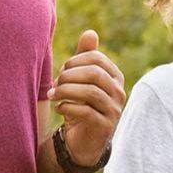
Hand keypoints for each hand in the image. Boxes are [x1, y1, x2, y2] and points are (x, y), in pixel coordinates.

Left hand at [47, 29, 123, 165]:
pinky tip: (59, 109)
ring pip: (90, 92)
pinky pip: (86, 112)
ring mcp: (114, 110)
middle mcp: (119, 92)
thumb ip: (85, 57)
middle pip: (94, 74)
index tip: (61, 71)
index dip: (74, 61)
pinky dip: (68, 108)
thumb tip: (90, 32)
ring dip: (66, 92)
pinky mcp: (104, 127)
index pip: (96, 58)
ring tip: (53, 96)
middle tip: (54, 84)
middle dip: (69, 76)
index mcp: (114, 76)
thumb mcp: (81, 79)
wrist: (81, 140)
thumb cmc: (80, 104)